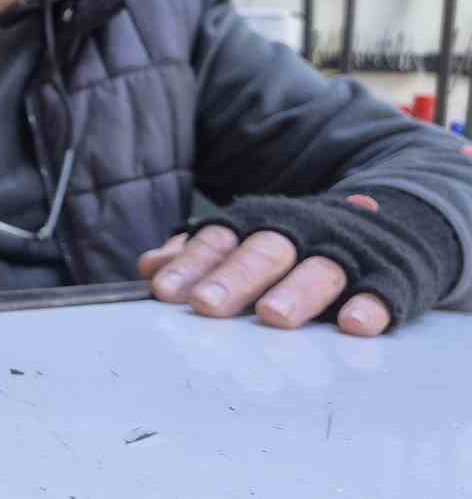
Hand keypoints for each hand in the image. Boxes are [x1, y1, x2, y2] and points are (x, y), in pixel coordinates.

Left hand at [137, 194, 390, 336]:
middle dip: (234, 278)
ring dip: (296, 292)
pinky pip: (382, 290)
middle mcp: (301, 234)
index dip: (191, 264)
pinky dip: (370, 305)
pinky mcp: (392, 276)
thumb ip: (199, 253)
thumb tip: (148, 266)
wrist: (391, 215)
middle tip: (206, 306)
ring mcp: (347, 253)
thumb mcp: (248, 238)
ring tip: (273, 316)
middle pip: (263, 253)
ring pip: (319, 270)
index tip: (163, 290)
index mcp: (259, 225)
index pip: (218, 241)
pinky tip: (354, 324)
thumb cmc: (298, 239)